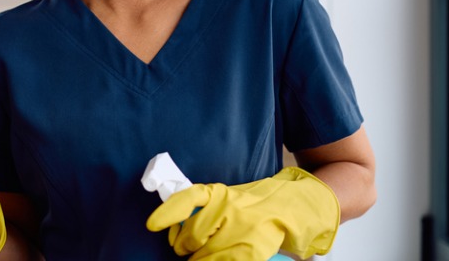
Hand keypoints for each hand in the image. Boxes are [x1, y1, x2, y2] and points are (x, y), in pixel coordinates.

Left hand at [146, 167, 339, 260]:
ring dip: (201, 260)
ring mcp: (242, 229)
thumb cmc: (257, 204)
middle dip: (186, 248)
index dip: (167, 214)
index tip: (151, 225)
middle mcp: (229, 208)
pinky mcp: (252, 250)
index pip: (186, 199)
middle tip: (191, 250)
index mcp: (219, 193)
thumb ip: (204, 210)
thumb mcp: (228, 198)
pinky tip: (220, 259)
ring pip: (204, 256)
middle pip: (190, 237)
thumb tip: (176, 233)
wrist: (297, 207)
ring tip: (206, 257)